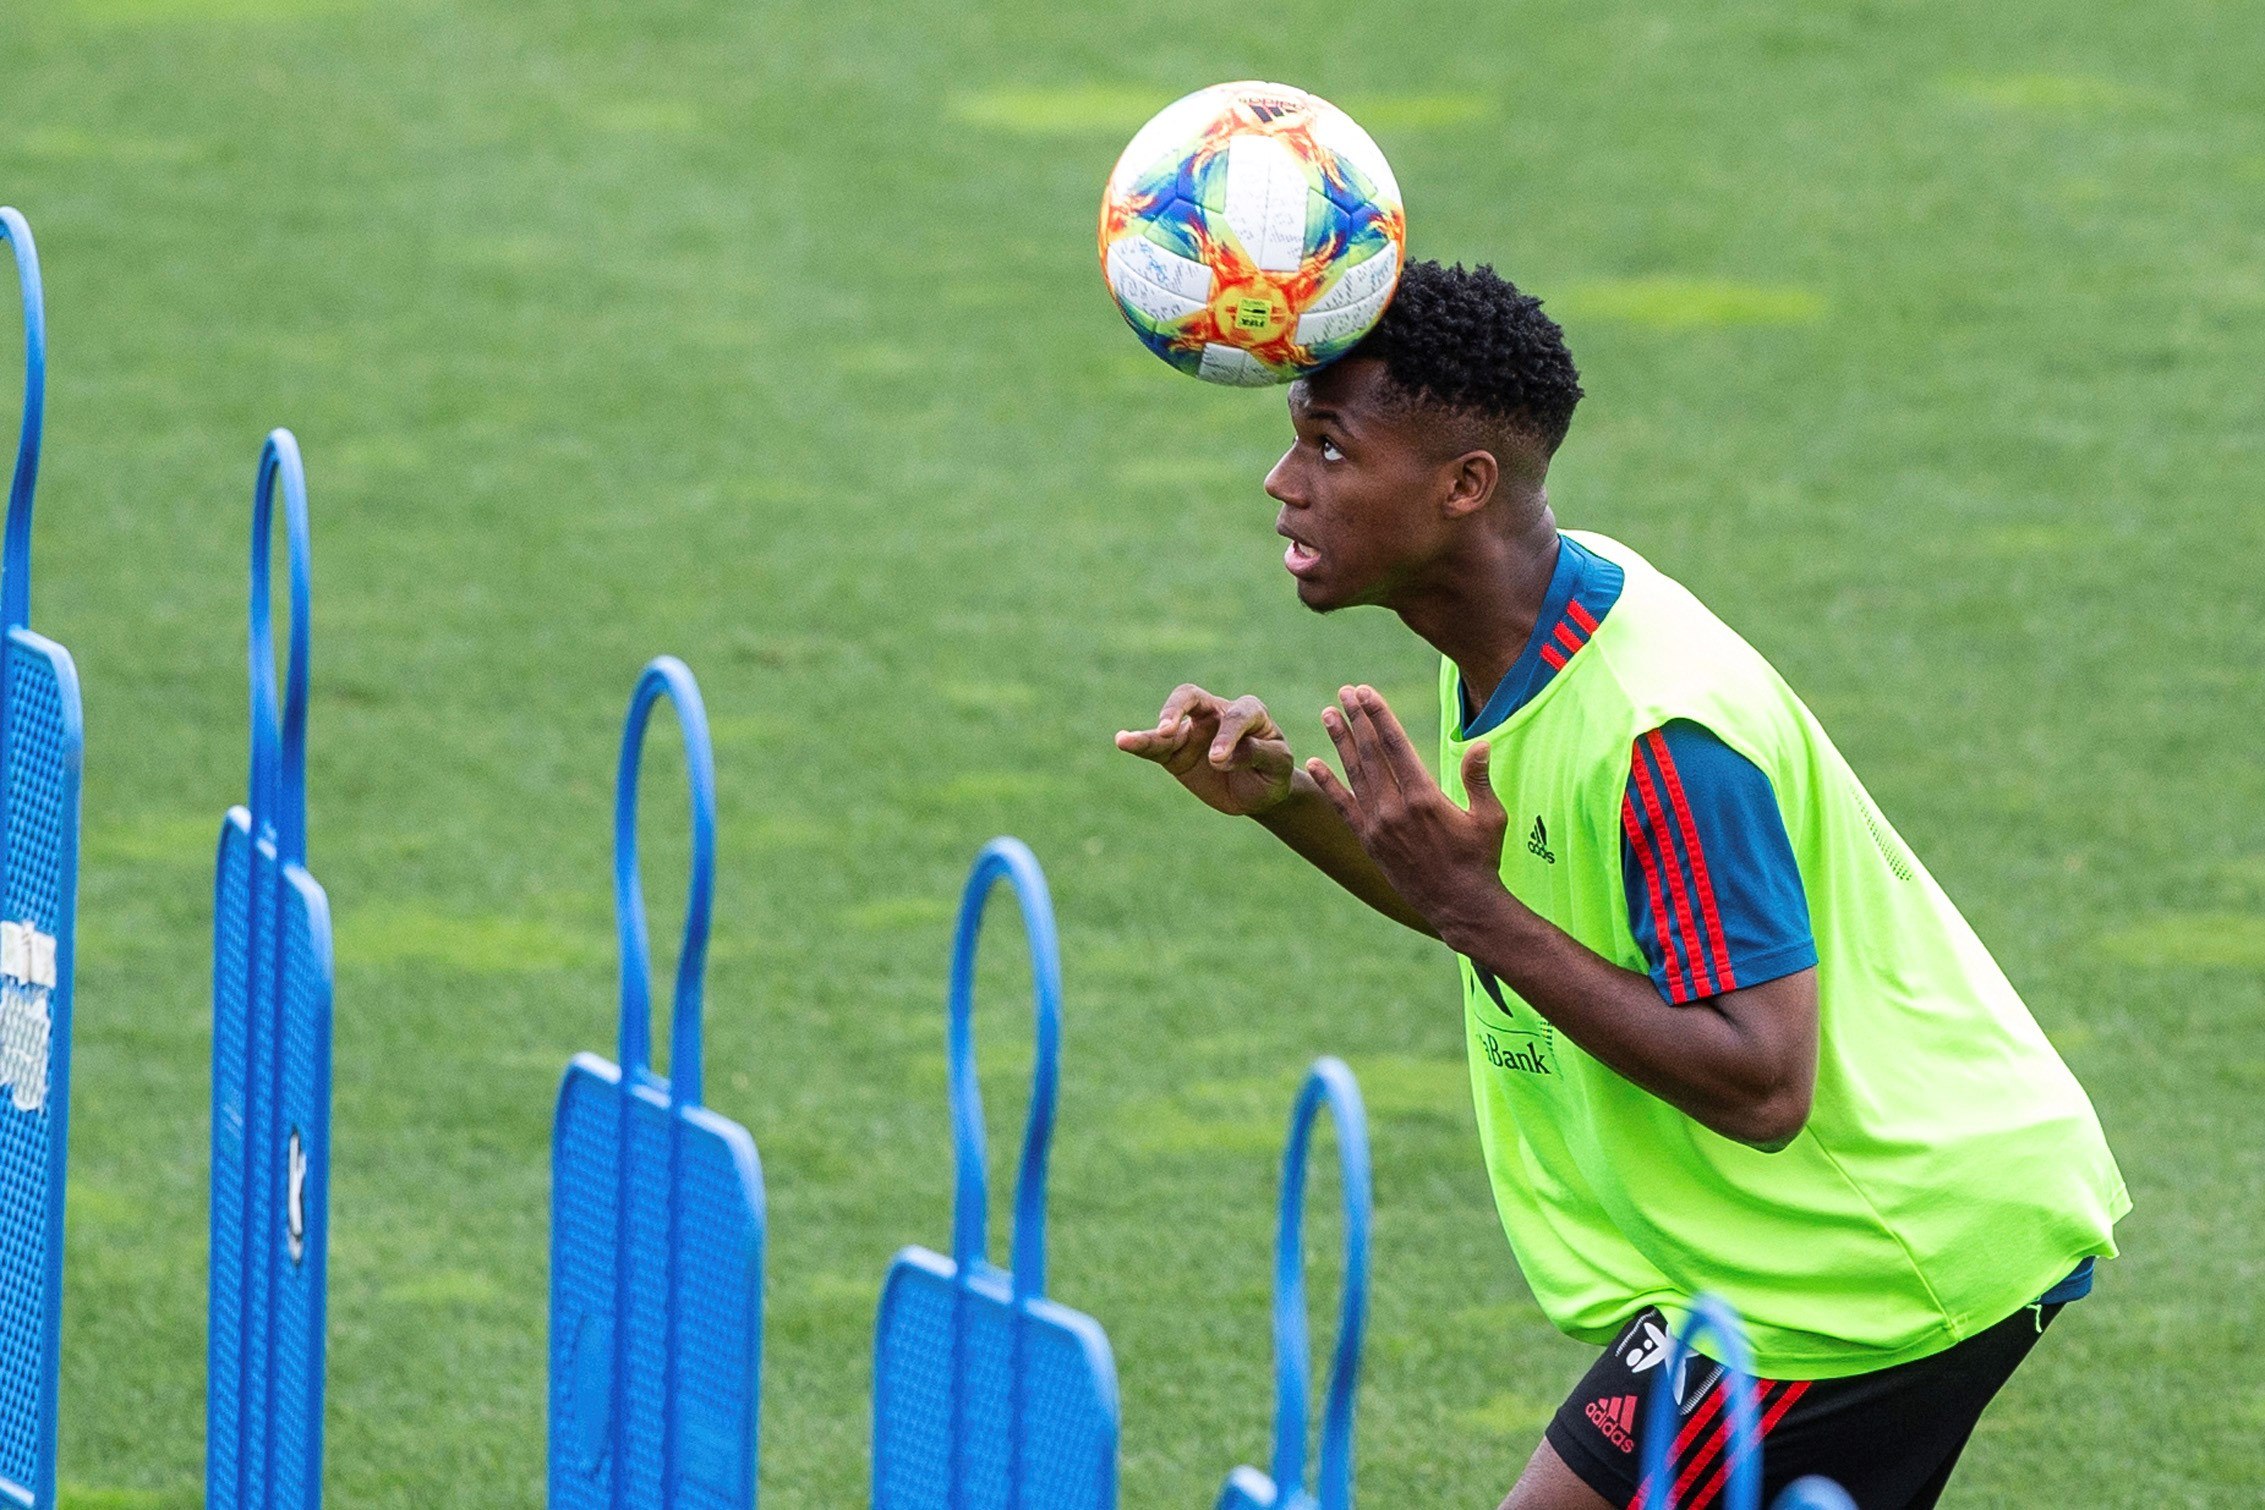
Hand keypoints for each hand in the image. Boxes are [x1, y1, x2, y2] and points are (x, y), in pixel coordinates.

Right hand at [1115, 684, 1297, 816]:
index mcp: (1249, 712)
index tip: (1218, 760)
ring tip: (1127, 740)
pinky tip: (1122, 741)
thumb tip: (1221, 755)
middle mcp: (1217, 713)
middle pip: (1191, 696)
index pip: (1236, 715)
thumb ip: (1256, 754)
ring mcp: (1193, 730)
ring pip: (1169, 720)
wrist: (1260, 792)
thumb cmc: (1273, 772)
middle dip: (1177, 709)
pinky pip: (1155, 745)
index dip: (1227, 735)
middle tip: (1168, 731)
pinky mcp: (1176, 750)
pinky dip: (1138, 743)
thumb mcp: (1277, 765)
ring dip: (1152, 729)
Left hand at [1308, 684, 1511, 939]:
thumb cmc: (1480, 859)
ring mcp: (1378, 826)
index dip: (1379, 715)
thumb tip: (1481, 743)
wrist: (1459, 905)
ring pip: (1354, 774)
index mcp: (1425, 797)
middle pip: (1370, 753)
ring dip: (1340, 742)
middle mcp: (1395, 809)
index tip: (1365, 691)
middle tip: (1344, 691)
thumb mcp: (1489, 817)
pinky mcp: (1369, 841)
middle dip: (1357, 719)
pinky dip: (1328, 784)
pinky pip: (1343, 807)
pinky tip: (1315, 763)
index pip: (1395, 745)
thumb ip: (1478, 778)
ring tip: (1328, 713)